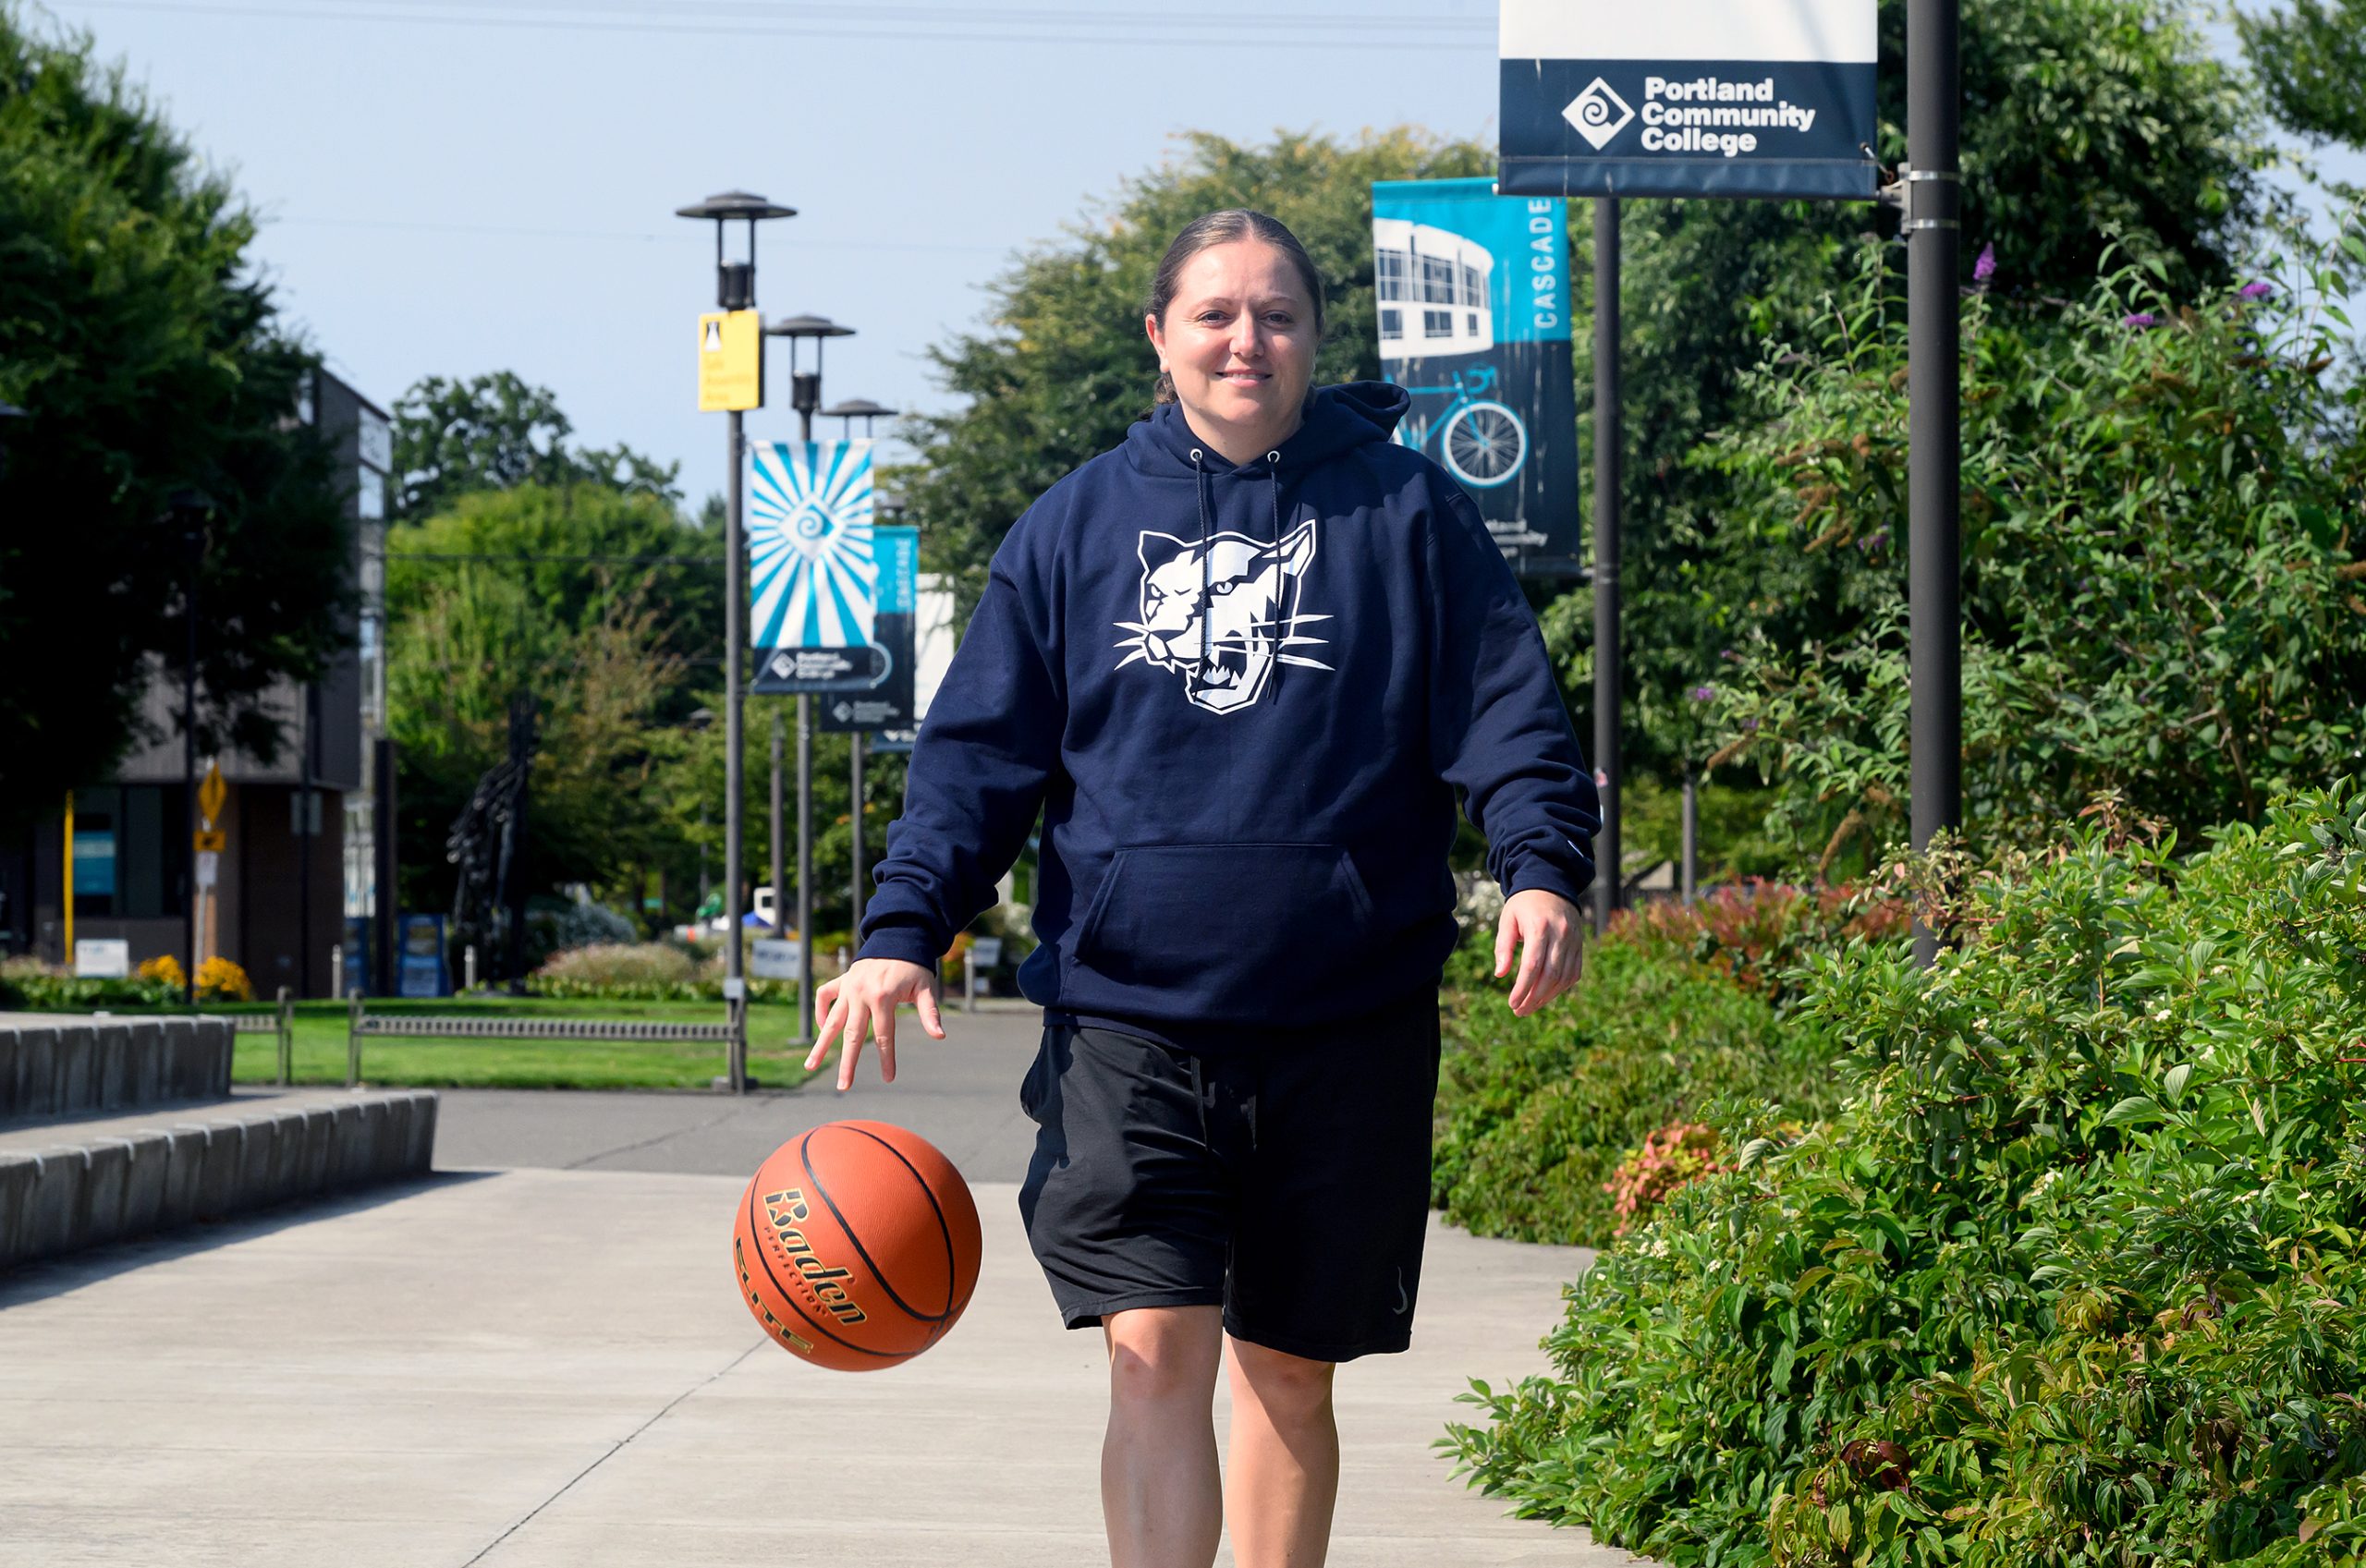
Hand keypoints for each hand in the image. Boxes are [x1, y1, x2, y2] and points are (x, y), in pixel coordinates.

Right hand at [805, 957, 945, 1090]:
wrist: (899, 936)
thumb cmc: (915, 966)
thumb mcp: (926, 988)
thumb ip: (930, 1013)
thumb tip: (940, 1036)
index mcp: (882, 997)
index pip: (884, 1036)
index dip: (886, 1059)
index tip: (888, 1079)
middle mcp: (861, 994)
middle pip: (853, 1036)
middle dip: (848, 1063)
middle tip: (843, 1087)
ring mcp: (848, 987)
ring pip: (831, 1021)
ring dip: (821, 1045)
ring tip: (810, 1066)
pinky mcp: (842, 980)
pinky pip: (824, 996)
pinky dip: (820, 1011)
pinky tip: (823, 1029)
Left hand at [1494, 888, 1584, 1016]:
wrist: (1551, 885)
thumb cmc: (1524, 905)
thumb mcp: (1507, 920)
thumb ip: (1503, 946)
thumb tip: (1500, 975)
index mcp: (1540, 927)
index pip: (1532, 966)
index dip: (1522, 988)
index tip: (1512, 1003)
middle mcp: (1561, 934)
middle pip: (1550, 975)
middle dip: (1534, 998)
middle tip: (1519, 1011)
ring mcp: (1574, 941)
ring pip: (1563, 977)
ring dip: (1547, 997)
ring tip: (1530, 1007)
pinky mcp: (1579, 946)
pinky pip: (1573, 973)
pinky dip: (1560, 988)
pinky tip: (1546, 995)